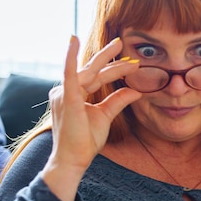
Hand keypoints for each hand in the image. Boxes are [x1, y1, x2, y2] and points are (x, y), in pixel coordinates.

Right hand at [42, 36, 140, 200]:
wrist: (73, 160)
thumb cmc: (84, 141)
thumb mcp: (105, 116)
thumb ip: (118, 101)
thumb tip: (136, 91)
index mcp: (74, 94)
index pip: (97, 78)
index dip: (114, 70)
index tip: (132, 64)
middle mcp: (66, 91)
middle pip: (93, 71)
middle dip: (109, 58)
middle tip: (122, 43)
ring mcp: (64, 93)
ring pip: (89, 71)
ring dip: (105, 60)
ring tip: (119, 45)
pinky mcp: (66, 99)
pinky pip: (68, 74)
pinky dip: (70, 57)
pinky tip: (73, 40)